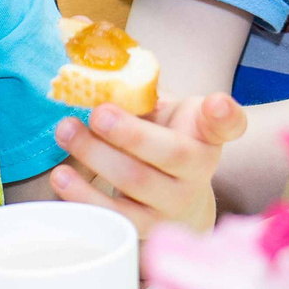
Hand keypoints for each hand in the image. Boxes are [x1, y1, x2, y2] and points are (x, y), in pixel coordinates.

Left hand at [49, 92, 245, 235]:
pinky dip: (83, 195)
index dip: (224, 115)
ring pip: (135, 184)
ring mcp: (171, 206)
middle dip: (129, 132)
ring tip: (65, 131)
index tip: (215, 104)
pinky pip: (112, 215)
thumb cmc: (165, 144)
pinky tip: (61, 175)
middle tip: (96, 112)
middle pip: (168, 154)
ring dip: (96, 157)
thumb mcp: (168, 115)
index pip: (227, 125)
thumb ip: (146, 93)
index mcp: (206, 138)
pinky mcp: (143, 229)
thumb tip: (92, 59)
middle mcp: (197, 175)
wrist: (176, 200)